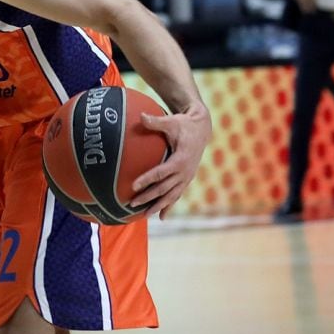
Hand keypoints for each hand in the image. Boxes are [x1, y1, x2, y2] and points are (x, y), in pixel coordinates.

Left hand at [129, 100, 211, 219]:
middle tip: (131, 203)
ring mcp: (187, 177)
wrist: (202, 129)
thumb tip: (141, 116)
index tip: (133, 186)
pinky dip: (169, 206)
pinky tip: (161, 218)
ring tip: (143, 215)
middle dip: (148, 197)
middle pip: (164, 188)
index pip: (161, 172)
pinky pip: (177, 195)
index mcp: (180, 159)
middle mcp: (185, 172)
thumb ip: (155, 121)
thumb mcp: (171, 122)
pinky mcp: (186, 179)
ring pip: (171, 196)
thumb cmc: (183, 124)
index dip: (147, 179)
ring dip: (157, 206)